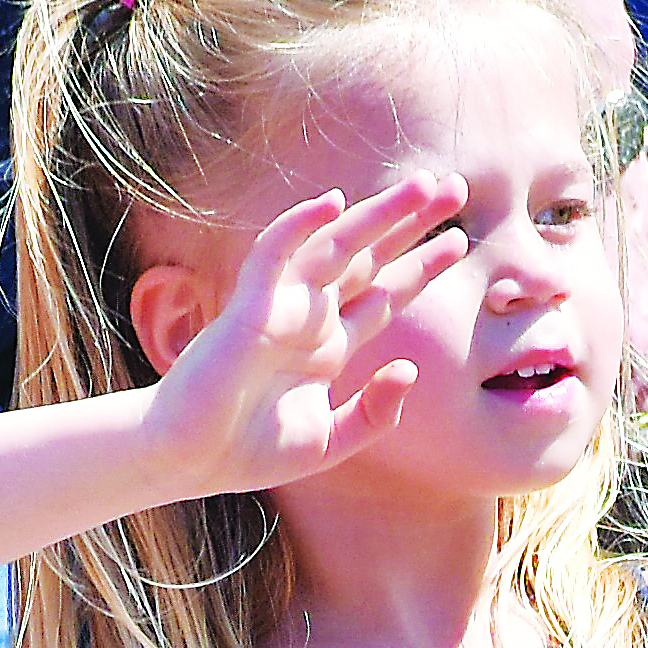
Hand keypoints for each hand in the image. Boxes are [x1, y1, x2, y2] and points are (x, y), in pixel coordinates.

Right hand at [152, 175, 470, 492]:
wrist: (188, 462)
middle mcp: (310, 317)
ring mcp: (281, 308)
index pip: (384, 293)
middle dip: (410, 223)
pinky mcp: (249, 310)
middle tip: (456, 188)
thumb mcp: (329, 441)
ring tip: (423, 185)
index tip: (459, 242)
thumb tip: (408, 370)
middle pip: (369, 257)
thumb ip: (373, 413)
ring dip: (377, 214)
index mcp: (329, 345)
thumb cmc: (248, 452)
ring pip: (335, 246)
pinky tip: (333, 204)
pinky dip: (299, 227)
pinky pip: (274, 256)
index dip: (421, 266)